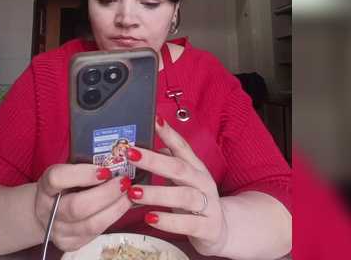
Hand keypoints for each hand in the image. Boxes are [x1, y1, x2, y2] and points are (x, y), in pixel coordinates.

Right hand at [35, 163, 132, 251]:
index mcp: (45, 187)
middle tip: (124, 182)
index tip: (105, 170)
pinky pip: (96, 233)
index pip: (57, 179)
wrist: (47, 212)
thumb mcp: (66, 171)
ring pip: (91, 224)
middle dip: (106, 194)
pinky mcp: (70, 243)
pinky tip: (122, 206)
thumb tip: (114, 160)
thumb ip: (83, 166)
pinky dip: (113, 218)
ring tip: (129, 194)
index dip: (82, 174)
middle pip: (77, 206)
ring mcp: (58, 230)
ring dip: (115, 208)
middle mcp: (48, 211)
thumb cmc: (63, 186)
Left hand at [125, 117, 228, 256]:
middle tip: (130, 154)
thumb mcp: (183, 179)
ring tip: (133, 192)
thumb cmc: (194, 200)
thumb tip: (144, 146)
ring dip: (156, 193)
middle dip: (153, 160)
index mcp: (195, 167)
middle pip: (179, 168)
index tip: (154, 120)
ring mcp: (208, 205)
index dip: (169, 133)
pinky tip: (151, 217)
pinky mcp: (208, 228)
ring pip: (183, 196)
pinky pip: (187, 223)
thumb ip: (167, 162)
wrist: (220, 230)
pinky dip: (168, 221)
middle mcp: (202, 182)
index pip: (182, 146)